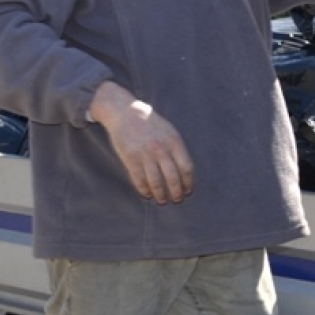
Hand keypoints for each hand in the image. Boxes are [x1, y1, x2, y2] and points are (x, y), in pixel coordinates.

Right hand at [88, 80, 194, 204]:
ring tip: (162, 200)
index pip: (186, 167)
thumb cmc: (151, 124)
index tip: (188, 191)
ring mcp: (145, 154)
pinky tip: (147, 194)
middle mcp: (161, 149)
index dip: (188, 182)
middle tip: (176, 200)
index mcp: (174, 141)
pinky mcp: (130, 158)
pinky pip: (139, 180)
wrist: (127, 113)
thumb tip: (186, 172)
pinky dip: (144, 190)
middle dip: (176, 192)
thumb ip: (177, 149)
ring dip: (160, 195)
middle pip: (173, 177)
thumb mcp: (170, 131)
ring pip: (156, 182)